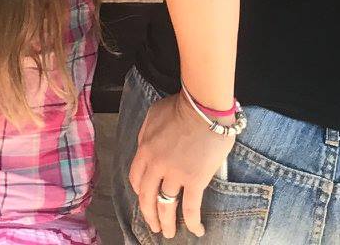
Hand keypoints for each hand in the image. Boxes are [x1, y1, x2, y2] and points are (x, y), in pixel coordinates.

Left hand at [128, 92, 235, 236]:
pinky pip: (191, 207)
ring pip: (166, 206)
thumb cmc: (181, 106)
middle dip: (149, 215)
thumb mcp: (153, 116)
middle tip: (154, 226)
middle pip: (147, 197)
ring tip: (169, 232)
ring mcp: (175, 174)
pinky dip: (192, 222)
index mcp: (144, 149)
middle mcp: (156, 165)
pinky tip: (196, 230)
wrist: (204, 107)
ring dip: (167, 223)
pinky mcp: (195, 180)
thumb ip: (145, 135)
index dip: (139, 192)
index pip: (135, 178)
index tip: (145, 200)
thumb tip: (144, 148)